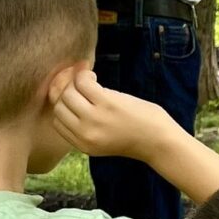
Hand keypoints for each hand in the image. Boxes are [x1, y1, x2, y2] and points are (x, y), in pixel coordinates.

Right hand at [46, 65, 168, 162]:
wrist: (161, 142)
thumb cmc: (137, 136)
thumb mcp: (104, 140)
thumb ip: (85, 125)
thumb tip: (67, 91)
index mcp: (82, 145)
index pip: (57, 121)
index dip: (62, 105)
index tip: (73, 95)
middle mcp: (84, 133)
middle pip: (59, 105)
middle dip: (67, 91)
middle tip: (80, 85)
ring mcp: (94, 119)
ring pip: (67, 92)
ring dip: (75, 82)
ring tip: (90, 81)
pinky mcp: (106, 104)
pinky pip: (82, 82)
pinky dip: (85, 74)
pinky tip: (94, 76)